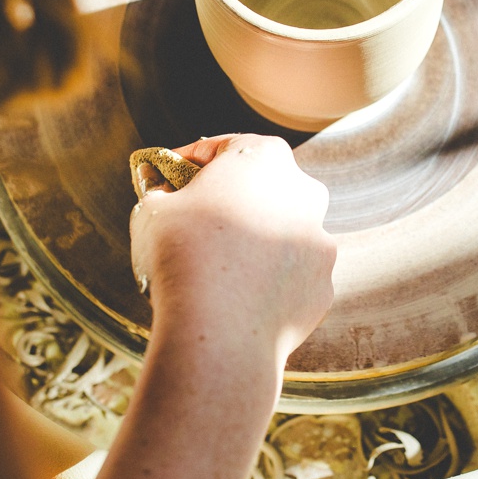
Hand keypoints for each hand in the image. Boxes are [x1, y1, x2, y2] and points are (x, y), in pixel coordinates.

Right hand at [130, 134, 335, 362]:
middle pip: (261, 189)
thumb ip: (160, 191)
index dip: (188, 162)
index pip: (223, 148)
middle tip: (193, 223)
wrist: (220, 330)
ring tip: (214, 269)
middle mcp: (306, 192)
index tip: (167, 180)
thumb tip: (163, 192)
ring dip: (252, 244)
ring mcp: (321, 241)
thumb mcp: (153, 209)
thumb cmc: (182, 254)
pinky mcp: (323, 286)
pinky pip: (289, 278)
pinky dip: (267, 283)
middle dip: (229, 202)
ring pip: (279, 235)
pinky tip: (236, 299)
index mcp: (267, 157)